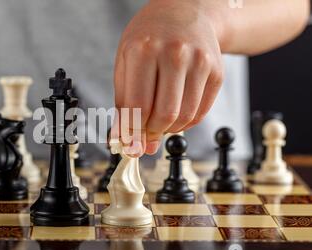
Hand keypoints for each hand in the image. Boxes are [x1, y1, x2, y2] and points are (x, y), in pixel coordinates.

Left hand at [113, 0, 225, 156]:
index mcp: (144, 50)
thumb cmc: (150, 37)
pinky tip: (174, 113)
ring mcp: (200, 62)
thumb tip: (125, 140)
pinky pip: (200, 113)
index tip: (129, 145)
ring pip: (184, 117)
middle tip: (144, 137)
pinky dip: (184, 123)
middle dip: (151, 133)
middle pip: (164, 114)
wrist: (186, 12)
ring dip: (168, 130)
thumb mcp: (125, 61)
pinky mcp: (216, 72)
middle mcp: (175, 54)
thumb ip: (124, 102)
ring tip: (158, 122)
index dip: (132, 132)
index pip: (137, 105)